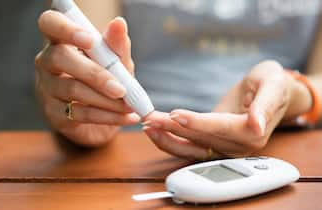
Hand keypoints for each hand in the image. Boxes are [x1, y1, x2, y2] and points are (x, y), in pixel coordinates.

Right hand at [35, 11, 139, 146]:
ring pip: (72, 89)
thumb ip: (117, 45)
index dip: (65, 29)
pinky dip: (108, 116)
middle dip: (95, 74)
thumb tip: (119, 23)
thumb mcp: (117, 62)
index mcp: (62, 41)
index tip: (90, 40)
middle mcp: (48, 62)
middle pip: (60, 58)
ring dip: (106, 100)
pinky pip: (80, 114)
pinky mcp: (54, 114)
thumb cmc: (107, 81)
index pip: (50, 23)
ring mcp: (46, 89)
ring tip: (130, 106)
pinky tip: (127, 117)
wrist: (103, 117)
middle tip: (121, 89)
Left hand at [143, 61, 311, 159]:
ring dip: (168, 138)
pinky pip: (189, 146)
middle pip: (201, 139)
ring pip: (191, 148)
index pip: (220, 129)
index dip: (197, 123)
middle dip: (174, 128)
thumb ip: (266, 105)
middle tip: (151, 117)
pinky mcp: (212, 143)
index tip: (175, 115)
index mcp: (253, 133)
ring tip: (148, 124)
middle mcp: (237, 146)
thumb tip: (257, 125)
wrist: (271, 91)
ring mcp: (224, 147)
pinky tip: (156, 130)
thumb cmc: (273, 84)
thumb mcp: (273, 86)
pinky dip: (171, 139)